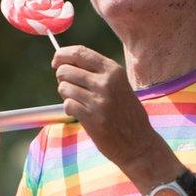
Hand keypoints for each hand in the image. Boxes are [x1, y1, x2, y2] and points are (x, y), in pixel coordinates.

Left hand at [51, 45, 158, 166]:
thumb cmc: (126, 113)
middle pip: (66, 70)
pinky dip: (69, 108)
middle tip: (71, 86)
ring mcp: (98, 100)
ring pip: (64, 87)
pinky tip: (81, 113)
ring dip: (66, 95)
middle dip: (62, 78)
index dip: (62, 55)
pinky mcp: (91, 117)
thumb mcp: (119, 84)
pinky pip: (67, 104)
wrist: (139, 143)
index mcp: (113, 70)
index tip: (56, 61)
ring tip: (80, 102)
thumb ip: (96, 72)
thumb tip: (65, 62)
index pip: (79, 52)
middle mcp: (105, 82)